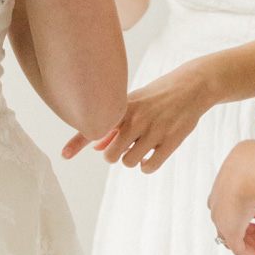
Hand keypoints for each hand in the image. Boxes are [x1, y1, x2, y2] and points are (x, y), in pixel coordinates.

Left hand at [62, 60, 214, 172]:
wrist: (191, 87)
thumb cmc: (158, 95)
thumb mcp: (134, 102)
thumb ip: (115, 125)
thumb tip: (95, 146)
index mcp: (124, 107)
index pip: (96, 126)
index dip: (77, 142)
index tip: (63, 155)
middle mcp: (136, 119)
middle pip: (111, 155)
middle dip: (115, 154)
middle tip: (125, 144)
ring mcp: (153, 131)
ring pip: (129, 162)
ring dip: (132, 159)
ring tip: (141, 146)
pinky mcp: (171, 142)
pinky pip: (149, 167)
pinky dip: (146, 165)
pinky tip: (151, 154)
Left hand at [209, 140, 254, 254]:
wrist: (245, 172)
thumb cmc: (253, 168)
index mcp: (221, 191)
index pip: (232, 209)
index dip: (251, 214)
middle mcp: (218, 206)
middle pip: (234, 225)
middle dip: (253, 230)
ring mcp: (222, 220)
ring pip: (236, 238)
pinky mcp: (230, 232)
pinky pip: (239, 249)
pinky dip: (253, 252)